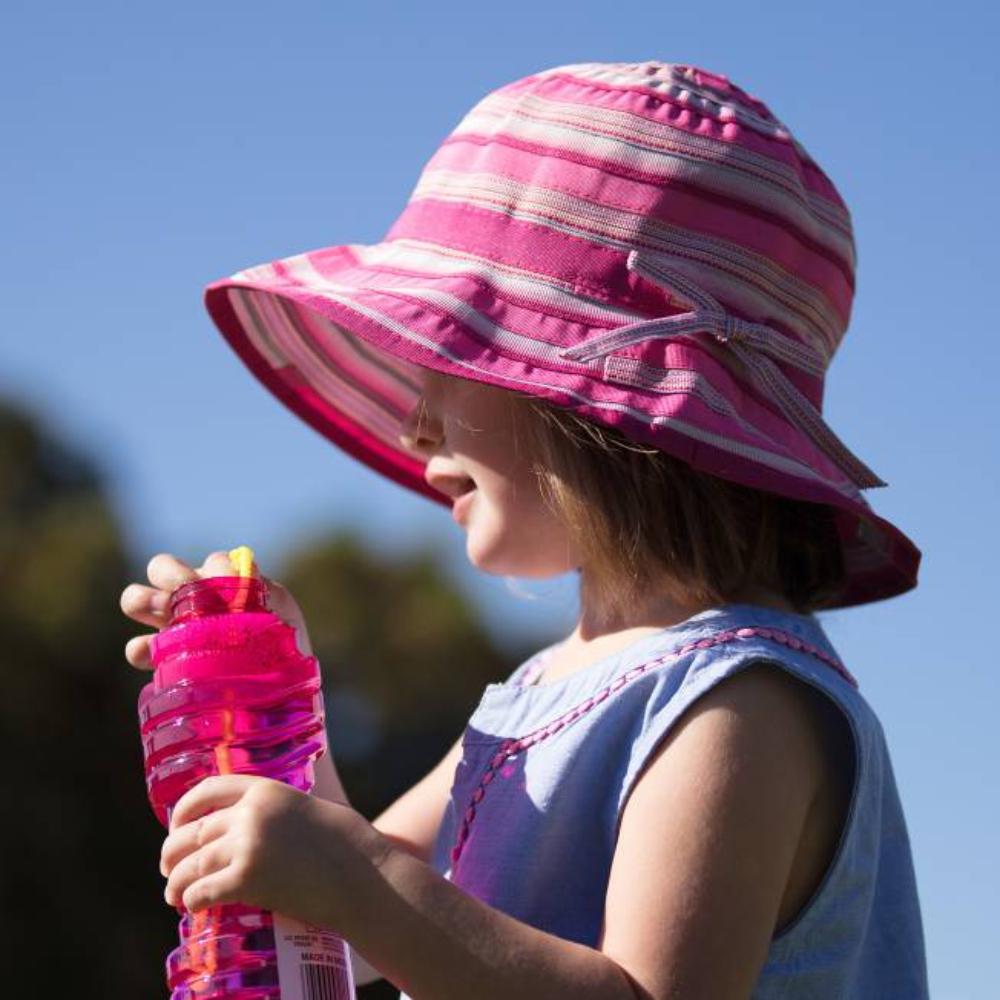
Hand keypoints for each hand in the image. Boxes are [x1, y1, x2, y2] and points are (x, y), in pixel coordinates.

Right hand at [119, 551, 314, 668]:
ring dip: (141, 600)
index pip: (217, 564)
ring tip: (145, 611)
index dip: (216, 570)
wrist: (277, 695)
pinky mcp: (163, 657)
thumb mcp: (283, 622)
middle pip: (166, 569)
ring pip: (142, 599)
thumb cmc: (285, 648)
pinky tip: (144, 655)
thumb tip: (251, 577)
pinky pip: (140, 647)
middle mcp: (197, 597)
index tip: (224, 582)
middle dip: (169, 574)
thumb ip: (270, 598)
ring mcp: (176, 625)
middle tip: (178, 589)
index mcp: (230, 582)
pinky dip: (139, 648)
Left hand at [160, 774, 386, 930]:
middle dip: (173, 852)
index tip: (177, 825)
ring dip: (177, 882)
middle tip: (169, 869)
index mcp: (265, 789)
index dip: (183, 810)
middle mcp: (251, 813)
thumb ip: (273, 812)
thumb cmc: (342, 845)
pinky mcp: (247, 879)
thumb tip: (243, 829)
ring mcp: (248, 845)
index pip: (207, 790)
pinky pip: (202, 890)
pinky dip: (191, 900)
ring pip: (191, 863)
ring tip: (174, 895)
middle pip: (193, 831)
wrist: (362, 873)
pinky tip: (191, 906)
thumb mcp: (304, 809)